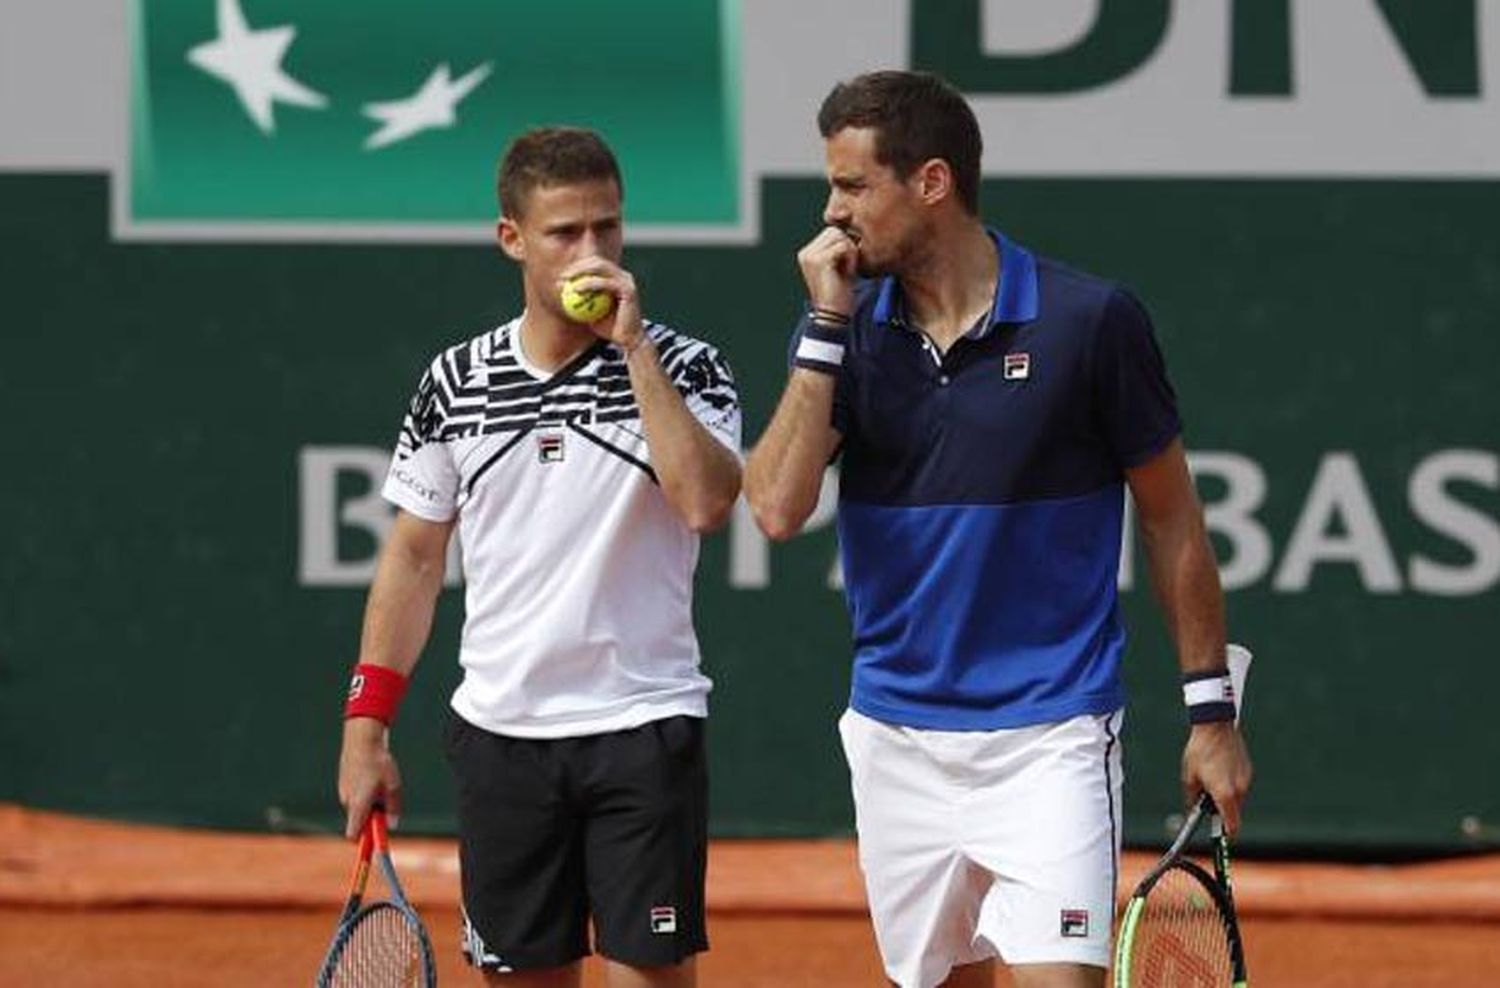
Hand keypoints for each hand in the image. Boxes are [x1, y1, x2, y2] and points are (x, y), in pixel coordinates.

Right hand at [338, 717, 402, 838]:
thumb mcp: (394, 786)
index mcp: (359, 805)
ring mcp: (344, 793)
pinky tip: (372, 777)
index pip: (354, 835)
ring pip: (359, 808)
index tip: (375, 848)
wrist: (362, 739)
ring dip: (370, 804)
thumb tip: (392, 825)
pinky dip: (365, 793)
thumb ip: (393, 808)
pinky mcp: (344, 784)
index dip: (363, 844)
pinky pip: (355, 796)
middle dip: (373, 819)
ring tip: (380, 784)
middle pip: (360, 822)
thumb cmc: (379, 763)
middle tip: (386, 804)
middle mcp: (348, 802)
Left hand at [558, 258, 645, 352]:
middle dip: (578, 266)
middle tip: (563, 276)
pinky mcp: (628, 290)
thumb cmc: (609, 328)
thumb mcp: (589, 311)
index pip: (595, 264)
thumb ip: (580, 298)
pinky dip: (589, 283)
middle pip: (597, 262)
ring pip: (600, 268)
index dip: (577, 267)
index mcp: (616, 278)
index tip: (562, 276)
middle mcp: (623, 276)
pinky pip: (605, 282)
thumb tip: (561, 288)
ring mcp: (627, 281)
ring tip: (566, 280)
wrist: (627, 340)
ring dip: (581, 272)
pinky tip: (576, 289)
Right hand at [796, 226, 858, 316]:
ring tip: (847, 271)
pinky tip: (849, 273)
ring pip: (840, 236)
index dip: (844, 246)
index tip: (845, 267)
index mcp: (807, 254)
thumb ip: (840, 249)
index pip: (831, 232)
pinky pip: (844, 246)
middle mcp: (805, 253)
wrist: (833, 316)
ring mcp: (811, 256)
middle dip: (847, 247)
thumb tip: (853, 233)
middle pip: (835, 231)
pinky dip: (851, 259)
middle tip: (847, 269)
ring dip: (850, 253)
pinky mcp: (820, 261)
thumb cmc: (839, 294)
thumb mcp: (838, 267)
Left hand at [1181, 721, 1251, 835]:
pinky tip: (1218, 769)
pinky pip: (1240, 785)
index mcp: (1225, 794)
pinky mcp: (1248, 771)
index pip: (1232, 826)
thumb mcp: (1189, 777)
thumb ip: (1192, 799)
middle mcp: (1240, 790)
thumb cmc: (1200, 751)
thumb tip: (1192, 813)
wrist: (1215, 726)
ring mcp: (1246, 780)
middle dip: (1221, 811)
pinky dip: (1230, 784)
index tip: (1217, 835)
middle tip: (1205, 799)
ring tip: (1210, 778)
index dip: (1225, 834)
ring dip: (1225, 796)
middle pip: (1234, 813)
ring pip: (1237, 799)